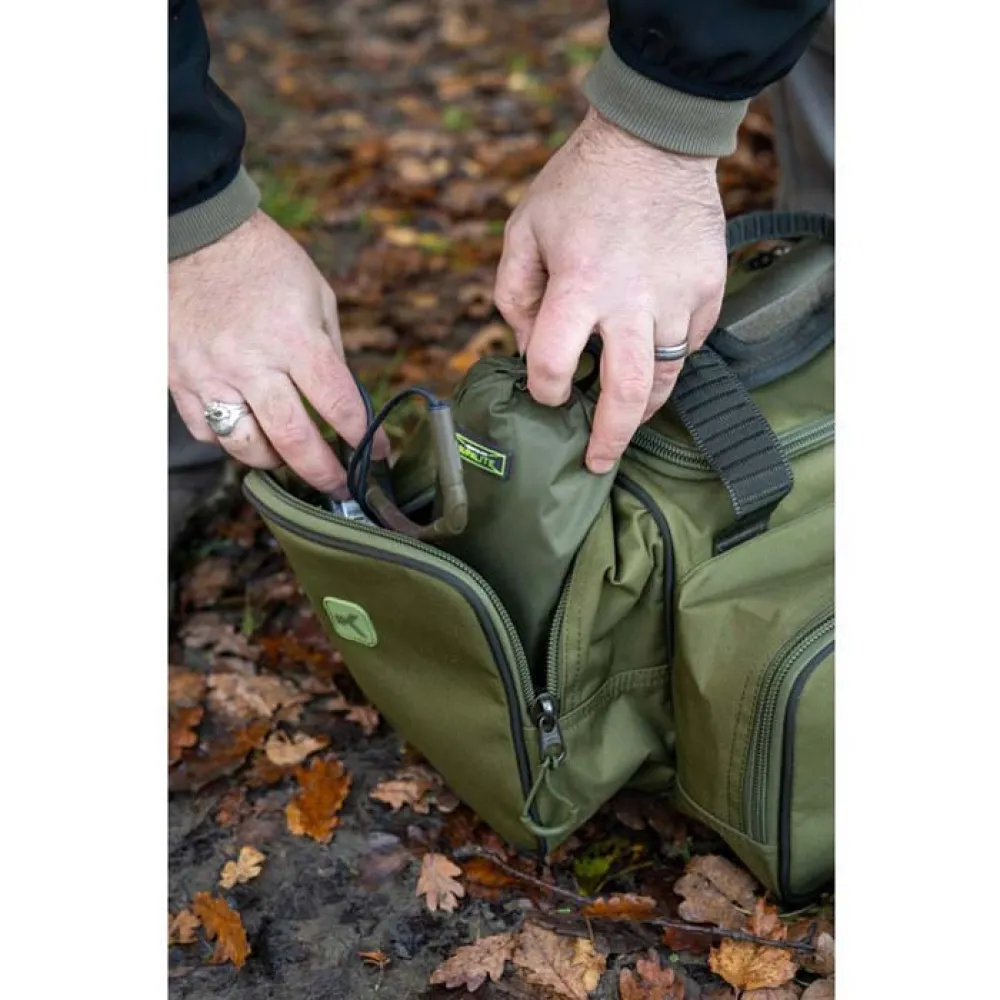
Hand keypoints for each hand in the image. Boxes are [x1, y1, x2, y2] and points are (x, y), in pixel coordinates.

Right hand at [169, 210, 375, 492]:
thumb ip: (331, 353)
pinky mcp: (177, 378)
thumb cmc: (263, 261)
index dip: (364, 438)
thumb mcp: (317, 296)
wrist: (194, 232)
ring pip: (245, 447)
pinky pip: (206, 430)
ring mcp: (209, 374)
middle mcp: (250, 363)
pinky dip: (229, 438)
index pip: (338, 406)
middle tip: (340, 487)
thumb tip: (345, 404)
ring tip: (289, 456)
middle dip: (324, 473)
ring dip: (274, 461)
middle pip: (294, 442)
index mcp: (294, 338)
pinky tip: (246, 426)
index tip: (376, 452)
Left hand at [494, 107, 726, 472]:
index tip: (546, 392)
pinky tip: (651, 355)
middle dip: (610, 440)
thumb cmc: (580, 185)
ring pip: (666, 377)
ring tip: (627, 422)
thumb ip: (513, 293)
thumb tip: (524, 344)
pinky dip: (670, 359)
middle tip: (597, 462)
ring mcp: (679, 296)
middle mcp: (633, 299)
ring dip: (643, 409)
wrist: (655, 138)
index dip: (542, 390)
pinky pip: (692, 344)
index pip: (552, 365)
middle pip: (627, 395)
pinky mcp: (709, 289)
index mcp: (579, 284)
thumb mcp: (524, 228)